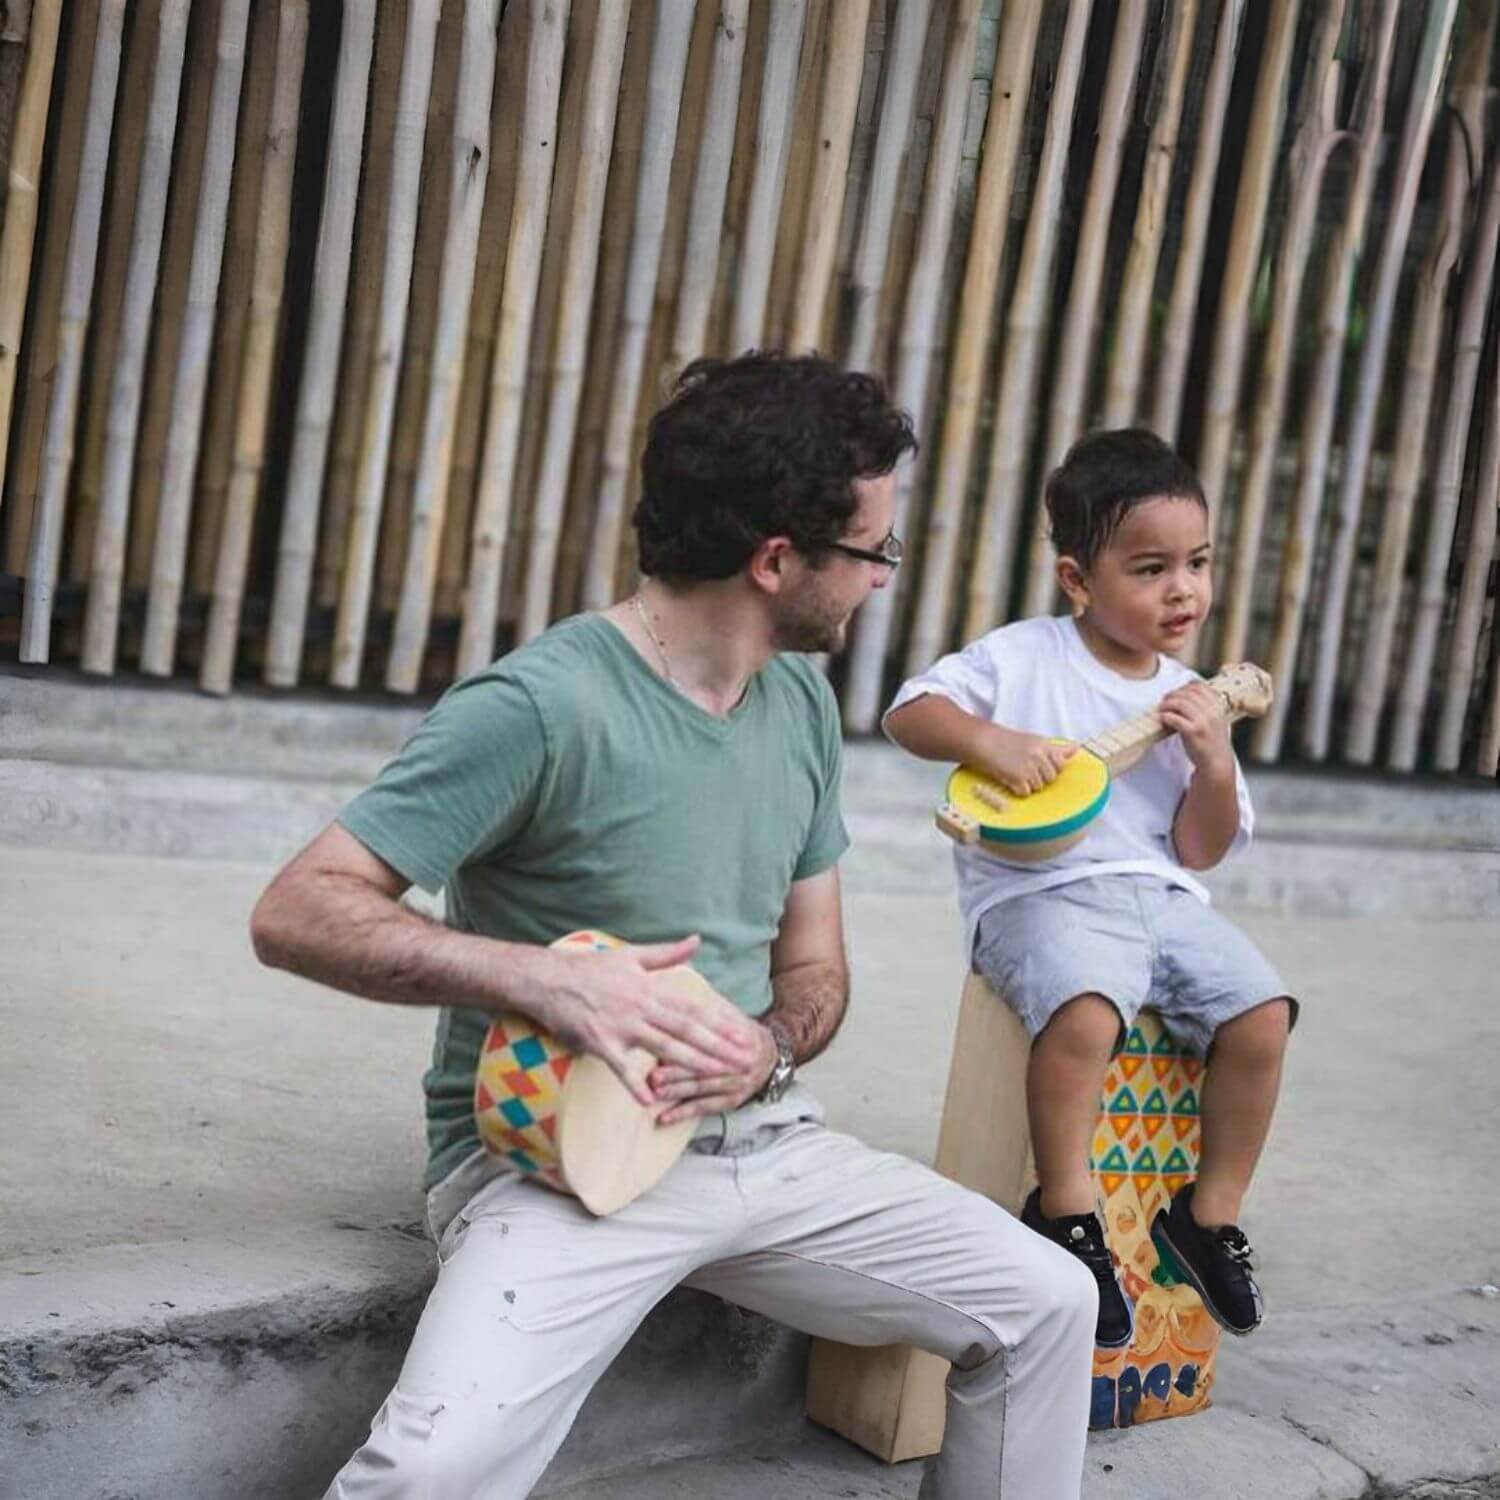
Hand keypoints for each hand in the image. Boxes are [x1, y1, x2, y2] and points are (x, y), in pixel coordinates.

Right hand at [530, 936, 763, 1107]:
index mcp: (650, 989)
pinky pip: (620, 1068)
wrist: (547, 979)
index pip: (692, 1009)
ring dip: (692, 1063)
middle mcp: (640, 1008)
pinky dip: (634, 1084)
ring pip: (664, 1048)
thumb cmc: (590, 968)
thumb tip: (696, 941)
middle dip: (718, 1047)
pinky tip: (650, 1100)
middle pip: (686, 1031)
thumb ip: (667, 953)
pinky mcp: (600, 1043)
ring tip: (717, 1075)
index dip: (719, 1023)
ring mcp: (621, 1027)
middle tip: (743, 1061)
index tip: (742, 1034)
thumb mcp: (631, 955)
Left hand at [646, 1022, 777, 1123]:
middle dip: (677, 1073)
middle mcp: (741, 1063)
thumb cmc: (742, 1033)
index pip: (709, 1042)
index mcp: (740, 1039)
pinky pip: (706, 1108)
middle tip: (653, 1077)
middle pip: (704, 1068)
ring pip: (703, 1089)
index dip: (685, 1044)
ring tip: (655, 1094)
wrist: (771, 1056)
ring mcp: (738, 1084)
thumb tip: (683, 994)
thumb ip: (712, 1010)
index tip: (662, 1046)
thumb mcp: (734, 1016)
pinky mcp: (733, 1101)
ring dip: (677, 1093)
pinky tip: (664, 1118)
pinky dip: (683, 1113)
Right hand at [976, 726, 1076, 796]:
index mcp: (1044, 745)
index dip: (1050, 769)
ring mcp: (1029, 766)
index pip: (1060, 764)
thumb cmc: (1005, 741)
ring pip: (1039, 787)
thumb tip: (1076, 749)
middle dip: (1039, 778)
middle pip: (1050, 778)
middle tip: (1023, 769)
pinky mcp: (1018, 776)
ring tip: (1015, 773)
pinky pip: (1026, 792)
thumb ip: (1055, 749)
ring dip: (1027, 784)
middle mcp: (1039, 755)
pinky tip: (1010, 779)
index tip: (1039, 767)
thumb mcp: (1033, 740)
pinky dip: (1017, 789)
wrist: (983, 741)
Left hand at [1158, 681, 1233, 772]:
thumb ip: (1205, 706)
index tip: (1176, 693)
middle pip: (1188, 693)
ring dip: (1167, 704)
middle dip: (1173, 695)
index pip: (1199, 687)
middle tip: (1165, 700)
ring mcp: (1204, 722)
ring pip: (1180, 703)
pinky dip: (1166, 716)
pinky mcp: (1194, 732)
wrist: (1217, 762)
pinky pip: (1175, 718)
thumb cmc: (1212, 740)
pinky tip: (1163, 718)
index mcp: (1218, 706)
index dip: (1184, 687)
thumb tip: (1183, 693)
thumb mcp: (1215, 719)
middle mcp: (1212, 712)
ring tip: (1161, 708)